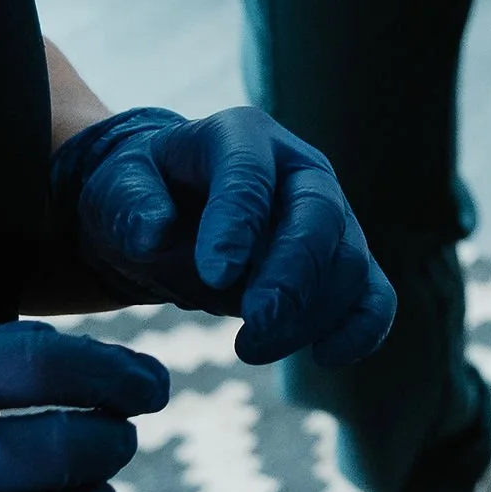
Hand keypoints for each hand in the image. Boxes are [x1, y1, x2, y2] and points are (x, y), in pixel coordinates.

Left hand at [52, 106, 396, 367]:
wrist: (170, 211)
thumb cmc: (143, 195)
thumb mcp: (116, 189)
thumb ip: (132, 204)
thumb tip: (152, 233)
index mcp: (241, 135)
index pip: (250, 173)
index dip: (237, 222)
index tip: (214, 274)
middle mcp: (299, 168)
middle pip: (320, 215)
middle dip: (293, 276)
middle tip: (254, 327)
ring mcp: (330, 214)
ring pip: (349, 261)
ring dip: (310, 314)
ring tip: (248, 347)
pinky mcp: (341, 261)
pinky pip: (374, 294)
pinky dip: (362, 327)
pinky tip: (327, 356)